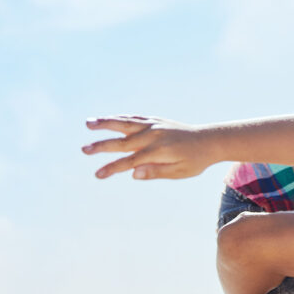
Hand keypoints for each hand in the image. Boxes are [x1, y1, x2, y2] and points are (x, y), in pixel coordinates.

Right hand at [82, 115, 217, 179]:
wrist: (210, 140)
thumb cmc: (195, 161)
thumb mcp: (179, 172)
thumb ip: (155, 172)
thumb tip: (132, 174)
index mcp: (158, 151)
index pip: (129, 161)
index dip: (112, 168)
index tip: (97, 175)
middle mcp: (153, 135)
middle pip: (122, 141)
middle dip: (102, 145)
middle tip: (84, 149)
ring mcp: (154, 125)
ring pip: (125, 124)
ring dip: (106, 123)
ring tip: (88, 123)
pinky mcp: (156, 121)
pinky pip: (135, 118)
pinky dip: (121, 118)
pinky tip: (109, 119)